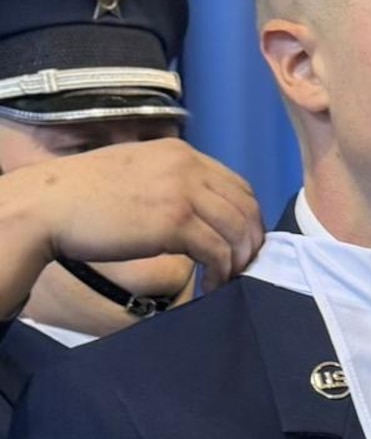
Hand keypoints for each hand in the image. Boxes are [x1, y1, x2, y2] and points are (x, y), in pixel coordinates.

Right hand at [35, 139, 263, 291]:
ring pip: (237, 230)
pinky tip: (209, 285)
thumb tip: (197, 209)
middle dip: (251, 241)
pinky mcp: (175, 223)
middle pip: (246, 207)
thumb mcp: (136, 171)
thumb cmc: (85, 194)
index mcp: (180, 153)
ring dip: (238, 261)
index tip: (241, 242)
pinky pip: (217, 252)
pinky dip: (220, 273)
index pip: (237, 185)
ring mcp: (182, 194)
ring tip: (225, 279)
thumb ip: (169, 181)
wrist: (50, 204)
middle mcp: (187, 168)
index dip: (247, 217)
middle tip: (242, 266)